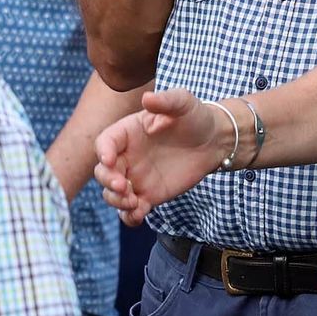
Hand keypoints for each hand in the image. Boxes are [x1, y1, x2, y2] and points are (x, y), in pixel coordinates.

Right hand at [94, 89, 226, 226]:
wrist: (213, 142)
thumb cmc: (195, 117)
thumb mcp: (183, 102)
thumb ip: (165, 100)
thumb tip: (147, 98)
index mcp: (128, 132)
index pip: (105, 142)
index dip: (103, 151)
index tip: (109, 159)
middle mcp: (127, 156)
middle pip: (103, 172)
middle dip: (108, 181)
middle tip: (123, 187)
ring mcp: (136, 177)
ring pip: (112, 194)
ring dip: (116, 201)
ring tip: (134, 203)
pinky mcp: (148, 195)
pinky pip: (131, 211)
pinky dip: (130, 217)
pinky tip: (139, 214)